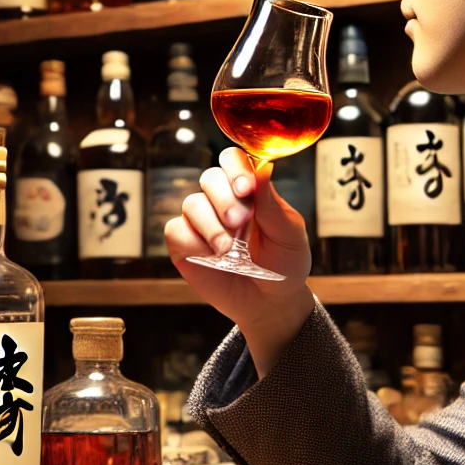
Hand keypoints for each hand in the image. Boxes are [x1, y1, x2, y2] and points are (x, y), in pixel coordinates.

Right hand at [165, 148, 314, 375]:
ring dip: (211, 226)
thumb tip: (264, 166)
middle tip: (240, 222)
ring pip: (192, 203)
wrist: (270, 304)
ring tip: (228, 250)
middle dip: (224, 199)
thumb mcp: (288, 235)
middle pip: (209, 177)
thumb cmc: (284, 265)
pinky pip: (175, 230)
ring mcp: (201, 222)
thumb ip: (272, 203)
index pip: (233, 160)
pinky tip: (211, 257)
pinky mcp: (184, 245)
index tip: (245, 189)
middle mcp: (221, 201)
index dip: (235, 168)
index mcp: (249, 190)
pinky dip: (193, 242)